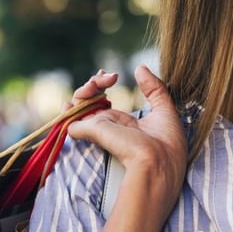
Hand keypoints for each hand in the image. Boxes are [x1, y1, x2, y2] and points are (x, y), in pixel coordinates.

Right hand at [66, 65, 187, 214]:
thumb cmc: (164, 145)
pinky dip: (68, 109)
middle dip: (94, 84)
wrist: (155, 162)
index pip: (104, 103)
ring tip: (95, 83)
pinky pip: (69, 119)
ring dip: (83, 91)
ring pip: (78, 107)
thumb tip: (139, 68)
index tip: (112, 76)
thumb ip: (153, 88)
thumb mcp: (164, 110)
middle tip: (108, 78)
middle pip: (89, 102)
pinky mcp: (88, 131)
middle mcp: (107, 127)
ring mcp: (96, 129)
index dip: (102, 85)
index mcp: (122, 124)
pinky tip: (75, 99)